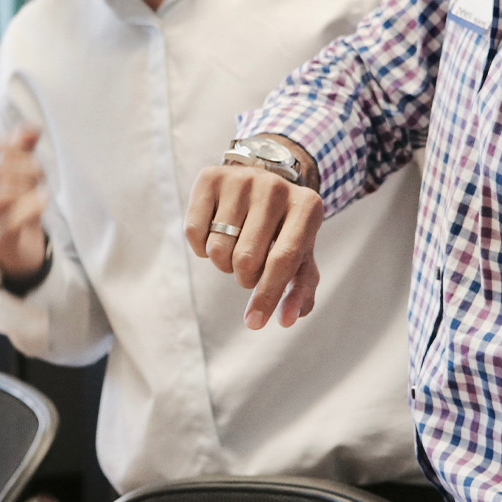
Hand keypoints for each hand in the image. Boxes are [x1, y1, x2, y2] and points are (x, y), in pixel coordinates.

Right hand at [0, 126, 48, 281]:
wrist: (17, 248)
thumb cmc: (14, 204)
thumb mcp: (19, 171)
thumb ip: (24, 146)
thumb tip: (32, 127)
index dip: (14, 142)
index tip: (28, 149)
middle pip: (1, 168)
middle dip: (29, 165)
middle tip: (41, 172)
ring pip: (7, 191)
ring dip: (32, 186)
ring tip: (42, 187)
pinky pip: (15, 217)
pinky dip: (35, 205)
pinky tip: (44, 199)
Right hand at [184, 157, 323, 329]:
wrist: (264, 178)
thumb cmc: (284, 228)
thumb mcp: (300, 255)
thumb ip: (299, 289)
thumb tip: (286, 320)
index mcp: (307, 206)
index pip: (283, 260)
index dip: (267, 295)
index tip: (254, 323)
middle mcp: (275, 187)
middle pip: (246, 259)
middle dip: (244, 278)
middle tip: (250, 269)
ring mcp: (241, 179)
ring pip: (217, 249)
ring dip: (223, 263)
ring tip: (235, 249)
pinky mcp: (210, 177)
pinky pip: (194, 232)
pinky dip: (201, 248)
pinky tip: (216, 234)